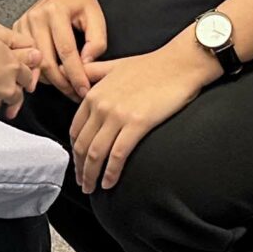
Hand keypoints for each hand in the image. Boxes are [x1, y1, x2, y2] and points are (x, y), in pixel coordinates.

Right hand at [15, 0, 107, 98]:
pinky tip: (54, 76)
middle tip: (75, 94)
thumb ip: (97, 42)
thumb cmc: (82, 3)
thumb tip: (85, 65)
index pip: (66, 51)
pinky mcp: (17, 30)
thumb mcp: (97, 18)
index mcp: (56, 11)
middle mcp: (36, 17)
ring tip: (68, 87)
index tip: (84, 90)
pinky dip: (40, 72)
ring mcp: (23, 23)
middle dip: (62, 83)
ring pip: (35, 63)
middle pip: (46, 61)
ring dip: (51, 80)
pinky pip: (28, 58)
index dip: (76, 74)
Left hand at [70, 35, 213, 192]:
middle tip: (82, 182)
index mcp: (94, 93)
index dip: (75, 151)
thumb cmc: (151, 65)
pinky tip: (110, 183)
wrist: (179, 64)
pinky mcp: (137, 123)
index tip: (78, 163)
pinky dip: (111, 172)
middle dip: (80, 168)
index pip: (75, 130)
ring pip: (96, 153)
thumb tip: (73, 76)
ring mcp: (118, 115)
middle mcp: (101, 105)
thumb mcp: (114, 65)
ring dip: (91, 175)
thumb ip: (92, 72)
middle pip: (83, 145)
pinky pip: (118, 155)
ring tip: (92, 188)